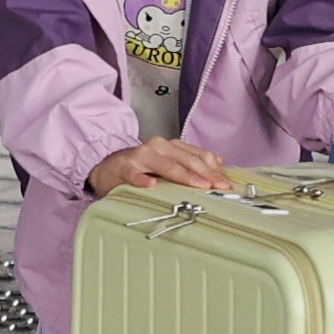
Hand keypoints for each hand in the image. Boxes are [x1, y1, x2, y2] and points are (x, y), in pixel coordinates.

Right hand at [87, 138, 232, 196]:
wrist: (108, 167)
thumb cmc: (140, 167)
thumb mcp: (168, 161)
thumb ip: (191, 160)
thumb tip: (218, 161)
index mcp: (171, 146)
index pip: (197, 156)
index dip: (213, 169)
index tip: (225, 183)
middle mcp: (158, 147)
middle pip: (186, 160)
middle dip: (204, 174)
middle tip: (217, 187)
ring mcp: (141, 157)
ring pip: (166, 165)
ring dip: (183, 175)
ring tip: (198, 185)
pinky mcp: (124, 168)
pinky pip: (135, 174)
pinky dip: (143, 179)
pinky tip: (151, 184)